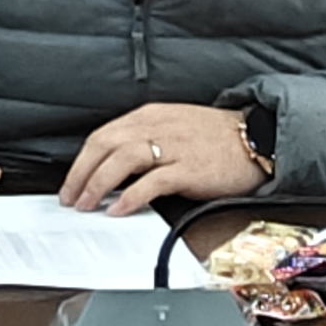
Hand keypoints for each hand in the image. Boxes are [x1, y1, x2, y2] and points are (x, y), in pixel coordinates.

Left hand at [57, 103, 259, 216]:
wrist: (255, 137)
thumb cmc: (214, 136)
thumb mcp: (173, 126)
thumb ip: (144, 140)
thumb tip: (113, 168)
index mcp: (150, 116)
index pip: (103, 135)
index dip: (82, 160)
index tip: (71, 182)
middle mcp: (156, 126)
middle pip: (105, 145)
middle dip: (81, 173)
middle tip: (70, 198)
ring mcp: (173, 146)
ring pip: (122, 159)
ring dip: (98, 184)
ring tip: (86, 204)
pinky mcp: (189, 168)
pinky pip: (151, 182)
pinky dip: (130, 197)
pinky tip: (118, 210)